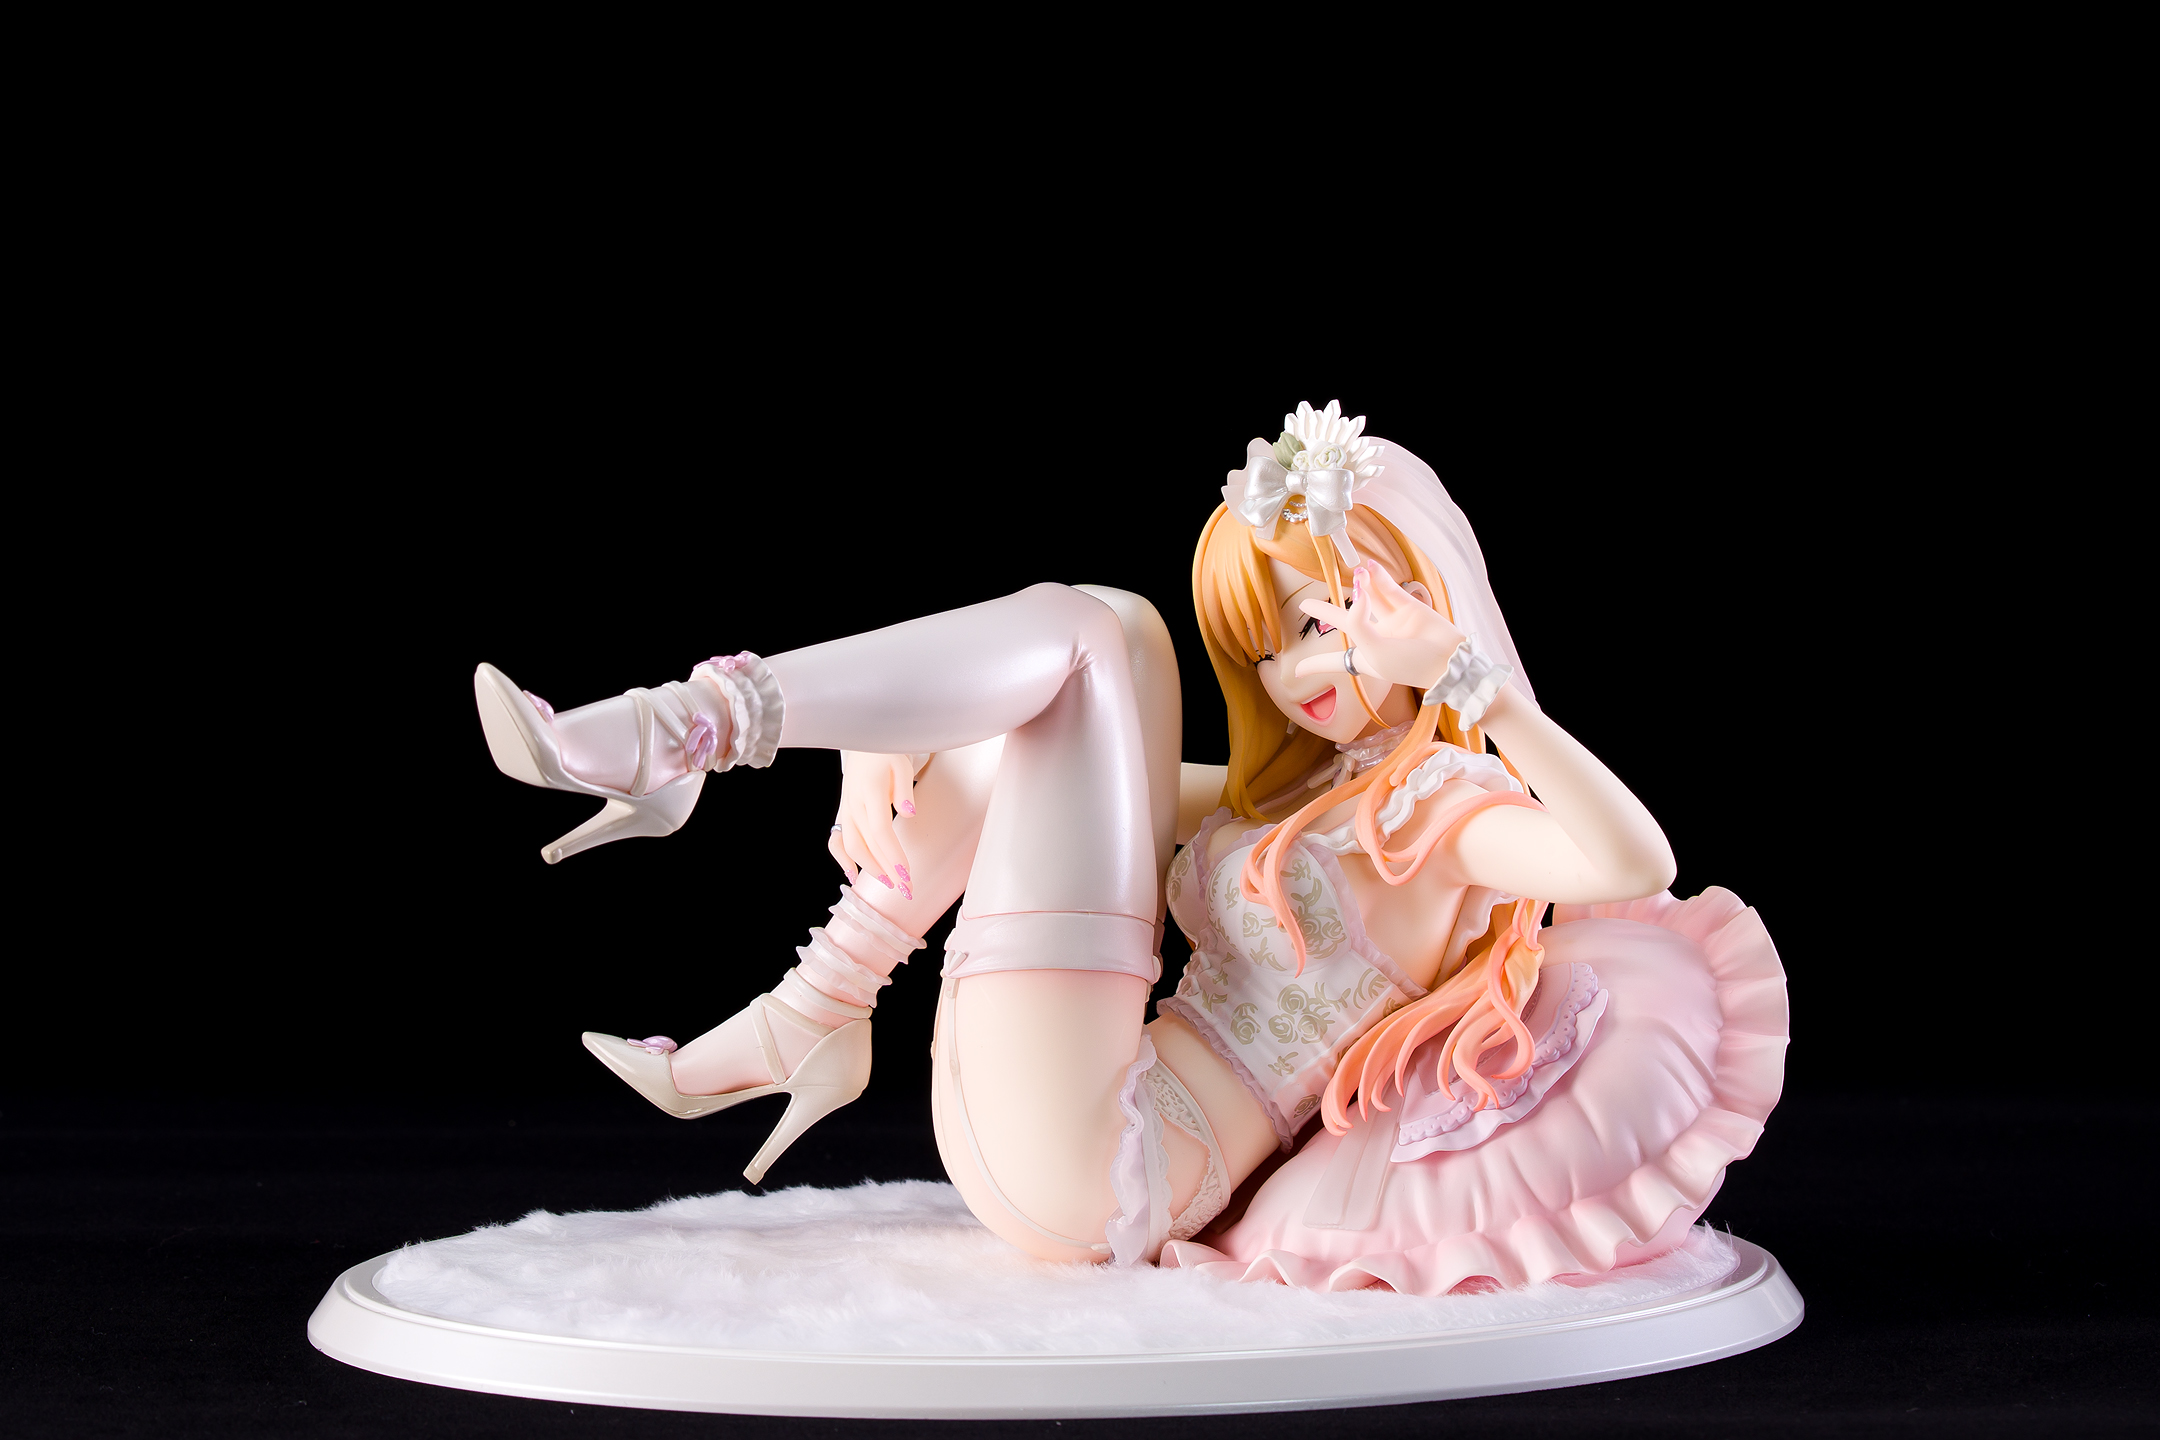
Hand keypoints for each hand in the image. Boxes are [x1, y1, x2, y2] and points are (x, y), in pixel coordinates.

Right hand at [829, 752, 918, 898]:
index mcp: (869, 792)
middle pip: (867, 845)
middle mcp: (854, 804)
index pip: (880, 831)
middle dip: (886, 869)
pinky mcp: (843, 812)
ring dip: (869, 868)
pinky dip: (842, 859)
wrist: (863, 739)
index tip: (906, 875)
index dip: (892, 855)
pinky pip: (837, 840)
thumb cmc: (885, 750)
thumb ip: (904, 788)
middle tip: (905, 888)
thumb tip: (908, 812)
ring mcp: (846, 809)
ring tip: (888, 882)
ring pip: (852, 846)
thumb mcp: (900, 762)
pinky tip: (853, 875)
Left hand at [1294, 564, 1464, 691]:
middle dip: (1327, 613)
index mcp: (1365, 658)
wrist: (1449, 660)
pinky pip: (1389, 590)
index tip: (1295, 672)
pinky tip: (1370, 566)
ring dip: (1362, 584)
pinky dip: (1380, 578)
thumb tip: (1356, 595)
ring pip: (1370, 599)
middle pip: (1345, 623)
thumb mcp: (1374, 651)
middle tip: (1305, 604)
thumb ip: (1358, 623)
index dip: (1316, 665)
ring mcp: (1392, 622)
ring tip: (1357, 570)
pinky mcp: (1409, 607)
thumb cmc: (1409, 665)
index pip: (1335, 661)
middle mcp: (1376, 639)